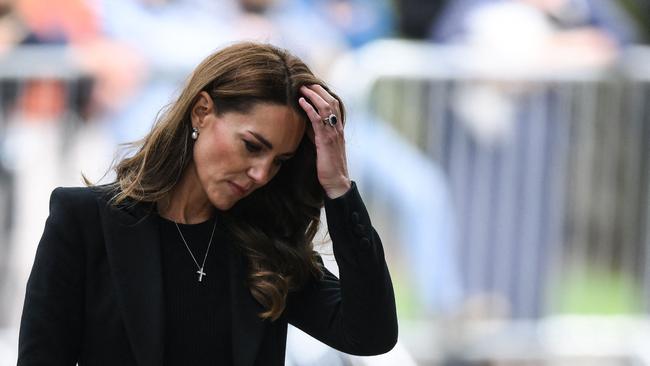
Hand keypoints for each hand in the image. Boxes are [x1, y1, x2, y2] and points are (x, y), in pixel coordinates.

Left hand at [298, 84, 350, 198]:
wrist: (336, 182)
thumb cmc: (328, 166)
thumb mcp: (321, 145)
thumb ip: (316, 132)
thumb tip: (305, 121)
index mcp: (338, 129)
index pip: (334, 104)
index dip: (323, 93)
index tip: (311, 85)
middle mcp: (338, 128)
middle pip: (331, 101)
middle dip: (318, 90)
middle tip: (305, 82)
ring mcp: (333, 133)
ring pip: (326, 107)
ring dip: (313, 95)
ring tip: (302, 88)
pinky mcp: (326, 140)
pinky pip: (318, 120)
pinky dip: (309, 109)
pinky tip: (301, 102)